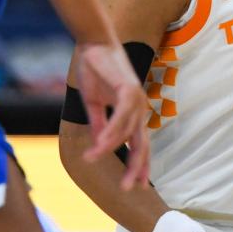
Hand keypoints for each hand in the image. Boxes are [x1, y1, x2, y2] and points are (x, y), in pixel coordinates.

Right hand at [75, 42, 150, 189]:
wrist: (93, 44)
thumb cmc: (95, 70)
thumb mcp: (94, 103)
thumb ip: (99, 125)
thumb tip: (100, 147)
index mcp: (133, 112)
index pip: (141, 144)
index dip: (141, 165)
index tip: (138, 185)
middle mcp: (138, 108)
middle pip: (142, 144)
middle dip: (136, 167)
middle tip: (126, 187)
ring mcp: (136, 99)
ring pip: (125, 132)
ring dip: (108, 147)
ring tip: (90, 158)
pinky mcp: (128, 89)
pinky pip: (120, 117)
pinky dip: (110, 131)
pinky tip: (100, 143)